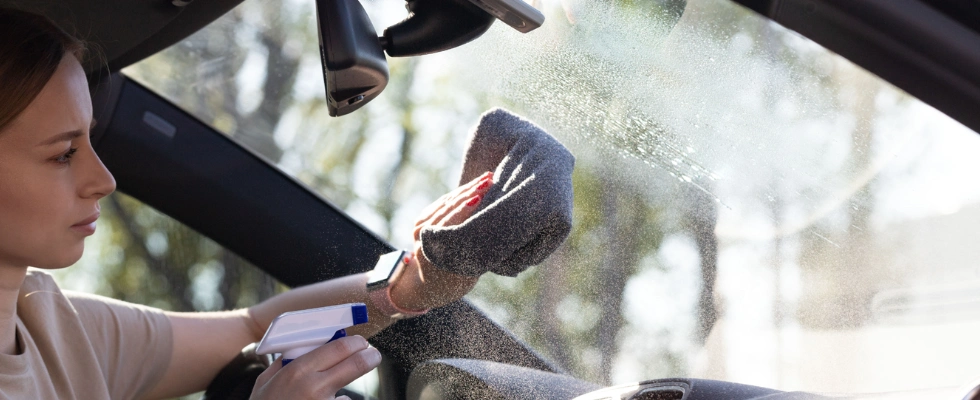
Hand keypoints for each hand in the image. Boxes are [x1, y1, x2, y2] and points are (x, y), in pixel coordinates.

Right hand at [249, 336, 380, 399]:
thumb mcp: (265, 382)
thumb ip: (286, 362)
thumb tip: (306, 344)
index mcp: (298, 371)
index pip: (339, 348)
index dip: (356, 343)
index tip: (361, 343)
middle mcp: (314, 388)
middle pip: (356, 364)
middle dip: (369, 357)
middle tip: (372, 356)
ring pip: (349, 394)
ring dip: (344, 392)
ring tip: (325, 396)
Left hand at [389, 172, 494, 310]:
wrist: (427, 285)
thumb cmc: (454, 281)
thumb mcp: (468, 272)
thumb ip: (477, 251)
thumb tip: (495, 230)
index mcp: (432, 249)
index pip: (452, 222)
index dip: (468, 207)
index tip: (483, 194)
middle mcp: (422, 236)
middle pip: (449, 207)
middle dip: (471, 191)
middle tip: (490, 179)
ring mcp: (419, 226)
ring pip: (446, 202)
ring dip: (467, 188)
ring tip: (487, 178)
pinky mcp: (421, 219)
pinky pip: (443, 202)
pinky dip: (459, 193)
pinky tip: (474, 184)